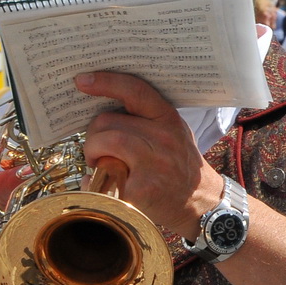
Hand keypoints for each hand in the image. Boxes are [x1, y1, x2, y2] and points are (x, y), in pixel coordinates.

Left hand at [77, 72, 221, 236]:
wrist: (202, 204)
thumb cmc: (179, 167)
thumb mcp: (173, 135)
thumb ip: (145, 121)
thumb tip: (101, 114)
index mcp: (169, 120)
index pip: (136, 91)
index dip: (106, 82)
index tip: (83, 80)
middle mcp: (164, 138)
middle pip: (107, 121)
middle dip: (93, 135)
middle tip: (97, 149)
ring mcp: (155, 163)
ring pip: (105, 141)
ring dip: (92, 152)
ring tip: (99, 163)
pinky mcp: (142, 188)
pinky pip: (104, 175)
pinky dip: (96, 180)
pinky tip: (106, 185)